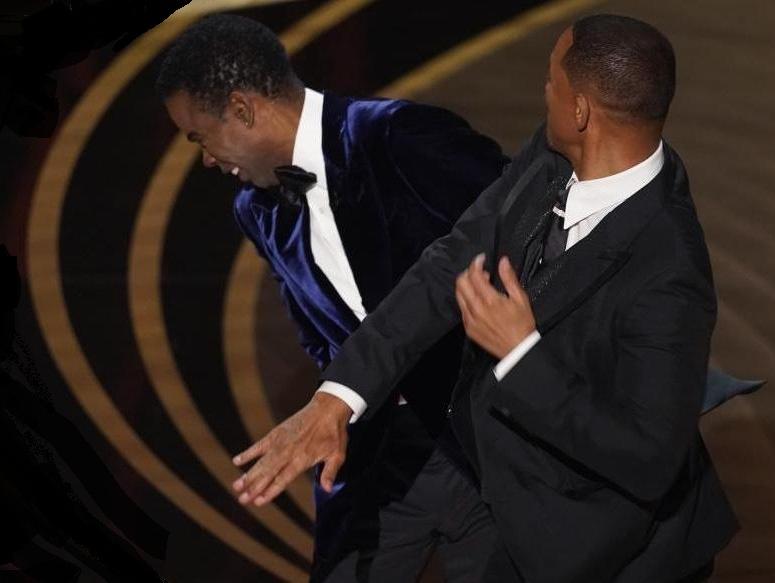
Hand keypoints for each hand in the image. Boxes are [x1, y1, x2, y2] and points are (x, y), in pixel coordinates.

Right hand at [231, 392, 351, 505]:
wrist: (328, 407)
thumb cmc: (334, 433)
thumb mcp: (338, 454)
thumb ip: (330, 472)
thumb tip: (327, 490)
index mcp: (303, 459)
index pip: (283, 479)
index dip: (270, 491)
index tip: (258, 502)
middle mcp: (289, 452)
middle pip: (268, 473)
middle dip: (254, 487)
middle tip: (241, 500)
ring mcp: (281, 442)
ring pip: (262, 461)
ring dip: (248, 474)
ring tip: (236, 486)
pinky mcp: (277, 433)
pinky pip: (260, 445)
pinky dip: (249, 452)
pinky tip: (237, 461)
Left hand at [455, 254, 535, 358]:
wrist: (517, 348)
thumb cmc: (522, 325)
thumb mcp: (520, 298)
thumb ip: (509, 278)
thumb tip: (503, 262)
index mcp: (490, 300)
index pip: (474, 274)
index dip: (476, 263)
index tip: (481, 259)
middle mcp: (477, 309)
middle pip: (461, 282)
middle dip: (468, 272)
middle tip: (479, 272)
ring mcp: (470, 319)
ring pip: (458, 295)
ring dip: (466, 285)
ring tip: (478, 285)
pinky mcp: (468, 328)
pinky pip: (461, 309)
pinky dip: (466, 300)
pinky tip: (477, 301)